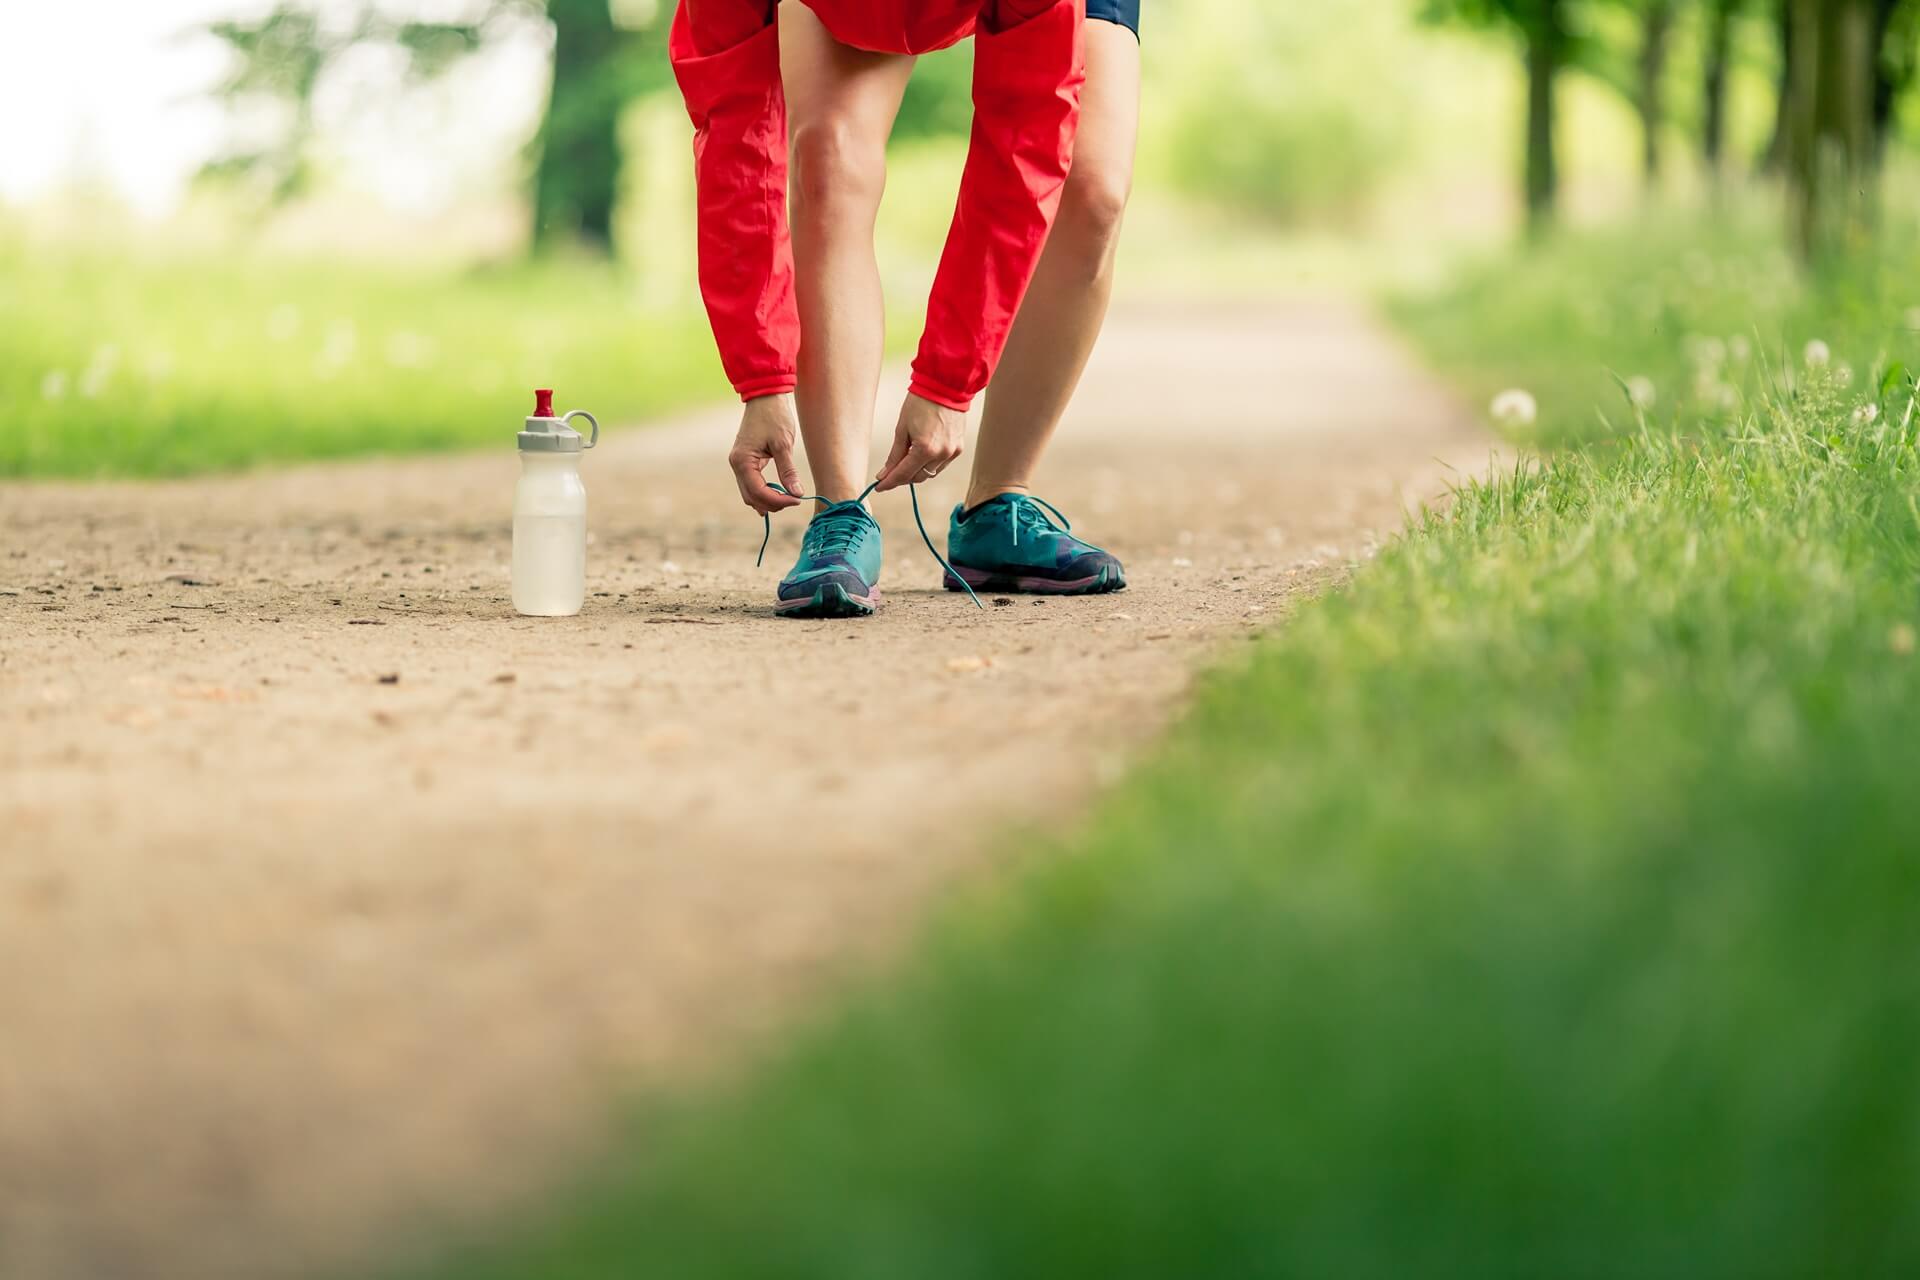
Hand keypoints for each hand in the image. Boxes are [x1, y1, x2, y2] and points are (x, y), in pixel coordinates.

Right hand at [727, 394, 804, 514]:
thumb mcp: (784, 444)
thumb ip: (788, 471)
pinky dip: (763, 492)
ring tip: (788, 497)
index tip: (797, 500)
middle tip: (794, 500)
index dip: (778, 500)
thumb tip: (796, 494)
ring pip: (749, 493)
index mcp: (743, 460)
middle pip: (751, 497)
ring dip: (767, 500)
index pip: (758, 492)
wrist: (765, 397)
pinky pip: (751, 483)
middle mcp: (736, 464)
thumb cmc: (774, 417)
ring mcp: (738, 463)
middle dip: (772, 503)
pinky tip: (777, 494)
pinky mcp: (744, 461)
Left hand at [874, 394, 966, 491]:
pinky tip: (920, 456)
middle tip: (889, 474)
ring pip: (930, 473)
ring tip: (905, 462)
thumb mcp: (902, 429)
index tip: (879, 486)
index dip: (889, 482)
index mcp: (925, 449)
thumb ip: (895, 455)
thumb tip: (885, 473)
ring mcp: (952, 453)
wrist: (945, 386)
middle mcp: (941, 455)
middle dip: (902, 478)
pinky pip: (941, 465)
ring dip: (916, 471)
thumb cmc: (920, 403)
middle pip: (918, 477)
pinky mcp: (958, 448)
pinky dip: (929, 464)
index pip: (903, 474)